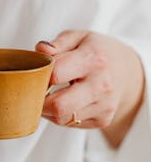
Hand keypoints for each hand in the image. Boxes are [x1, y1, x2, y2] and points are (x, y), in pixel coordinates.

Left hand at [36, 30, 144, 146]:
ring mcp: (104, 105)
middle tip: (34, 91)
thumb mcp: (79, 38)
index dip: (40, 74)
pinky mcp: (102, 120)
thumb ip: (58, 43)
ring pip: (61, 118)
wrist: (127, 71)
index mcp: (94, 59)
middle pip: (58, 105)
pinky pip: (70, 123)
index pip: (56, 73)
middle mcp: (101, 84)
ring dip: (47, 110)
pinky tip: (63, 101)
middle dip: (39, 101)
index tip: (37, 72)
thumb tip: (41, 51)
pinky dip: (59, 115)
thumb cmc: (96, 52)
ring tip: (47, 95)